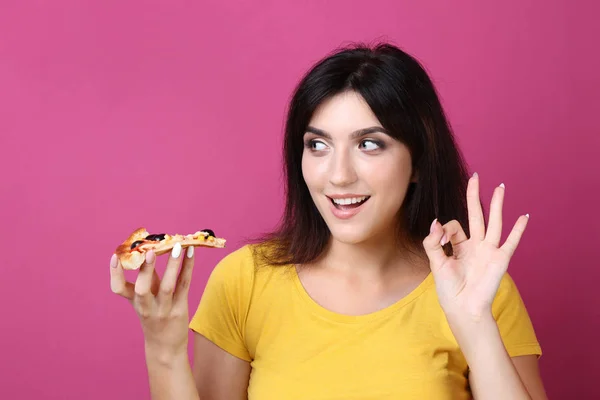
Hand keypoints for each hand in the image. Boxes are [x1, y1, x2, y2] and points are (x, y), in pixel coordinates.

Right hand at [110, 243, 194, 361]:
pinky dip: (187, 268)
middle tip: (150, 251)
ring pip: (167, 286)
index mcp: (135, 303)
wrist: (165, 348)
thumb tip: (152, 252)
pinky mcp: (180, 309)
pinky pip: (184, 285)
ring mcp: (164, 310)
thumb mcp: (145, 301)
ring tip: (177, 246)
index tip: (114, 257)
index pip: (118, 289)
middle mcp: (147, 307)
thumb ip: (148, 279)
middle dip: (146, 270)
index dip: (114, 273)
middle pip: (142, 289)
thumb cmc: (154, 318)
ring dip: (172, 265)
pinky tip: (191, 252)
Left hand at [422, 173, 528, 321]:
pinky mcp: (499, 259)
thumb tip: (436, 222)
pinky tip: (524, 217)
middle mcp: (475, 245)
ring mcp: (488, 251)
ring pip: (493, 222)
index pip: (453, 226)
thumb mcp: (435, 263)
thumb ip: (432, 242)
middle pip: (476, 215)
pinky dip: (517, 230)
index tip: (440, 240)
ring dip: (496, 205)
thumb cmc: (449, 289)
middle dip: (475, 196)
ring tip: (500, 187)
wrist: (463, 308)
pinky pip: (510, 242)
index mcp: (459, 246)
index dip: (444, 230)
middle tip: (475, 177)